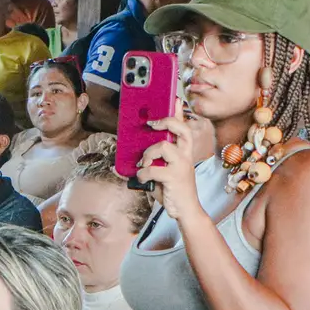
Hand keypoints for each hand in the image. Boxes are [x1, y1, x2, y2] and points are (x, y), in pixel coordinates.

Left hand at [134, 105, 203, 223]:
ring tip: (143, 163)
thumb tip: (124, 160)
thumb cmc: (171, 189)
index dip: (178, 112)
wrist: (184, 210)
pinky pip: (153, 169)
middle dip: (166, 121)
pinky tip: (142, 178)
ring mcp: (181, 165)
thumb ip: (150, 163)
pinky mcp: (175, 177)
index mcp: (183, 152)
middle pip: (182, 129)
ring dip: (148, 154)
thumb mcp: (160, 172)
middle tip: (152, 124)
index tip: (175, 99)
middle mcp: (185, 155)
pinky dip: (143, 173)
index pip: (183, 127)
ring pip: (163, 146)